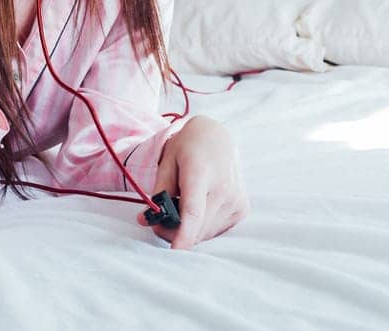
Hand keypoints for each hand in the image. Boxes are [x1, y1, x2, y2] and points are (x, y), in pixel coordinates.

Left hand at [138, 116, 248, 249]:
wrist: (217, 136)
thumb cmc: (188, 148)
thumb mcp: (167, 161)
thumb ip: (158, 192)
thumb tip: (146, 220)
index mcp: (200, 173)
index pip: (193, 210)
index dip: (183, 234)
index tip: (174, 250)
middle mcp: (223, 188)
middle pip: (196, 226)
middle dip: (173, 231)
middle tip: (158, 221)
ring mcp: (236, 200)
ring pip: (205, 232)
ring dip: (188, 231)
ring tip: (178, 210)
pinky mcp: (242, 208)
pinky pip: (216, 229)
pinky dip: (202, 226)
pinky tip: (198, 207)